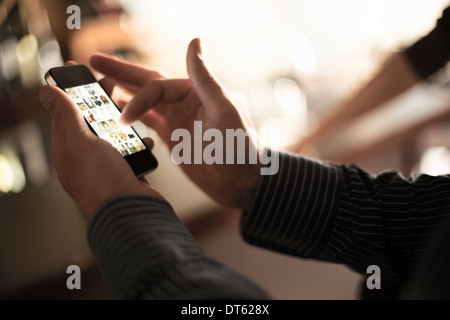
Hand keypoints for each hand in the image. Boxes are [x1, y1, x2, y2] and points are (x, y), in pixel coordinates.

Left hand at [39, 82, 162, 220]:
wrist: (130, 214)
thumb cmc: (101, 180)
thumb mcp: (79, 141)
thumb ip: (66, 114)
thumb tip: (45, 92)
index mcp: (68, 149)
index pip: (65, 113)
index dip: (71, 90)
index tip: (79, 70)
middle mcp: (86, 158)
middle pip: (91, 122)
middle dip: (100, 101)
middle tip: (109, 83)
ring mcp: (108, 167)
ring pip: (114, 137)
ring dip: (123, 123)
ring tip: (131, 110)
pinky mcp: (127, 174)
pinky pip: (133, 153)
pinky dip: (139, 145)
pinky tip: (145, 142)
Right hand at [90, 38, 261, 208]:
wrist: (243, 183)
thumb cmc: (240, 148)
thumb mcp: (225, 111)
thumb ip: (205, 79)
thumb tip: (194, 42)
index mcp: (195, 93)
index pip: (157, 87)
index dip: (138, 98)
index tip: (124, 117)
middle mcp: (184, 104)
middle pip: (146, 85)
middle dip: (120, 73)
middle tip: (93, 61)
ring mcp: (177, 122)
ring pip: (145, 103)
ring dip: (123, 93)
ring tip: (100, 85)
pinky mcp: (174, 140)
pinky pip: (149, 124)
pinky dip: (133, 118)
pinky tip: (119, 114)